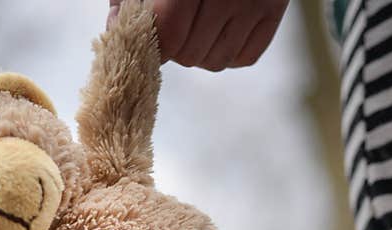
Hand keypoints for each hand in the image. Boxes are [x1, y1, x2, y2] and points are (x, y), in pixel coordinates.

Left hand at [108, 0, 288, 70]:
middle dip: (175, 48)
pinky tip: (220, 31)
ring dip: (200, 53)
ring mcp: (254, 2)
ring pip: (215, 62)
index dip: (154, 44)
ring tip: (197, 27)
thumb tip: (116, 34)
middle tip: (175, 28)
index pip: (169, 35)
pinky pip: (243, 58)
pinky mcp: (275, 12)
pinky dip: (228, 53)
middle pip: (189, 54)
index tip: (149, 38)